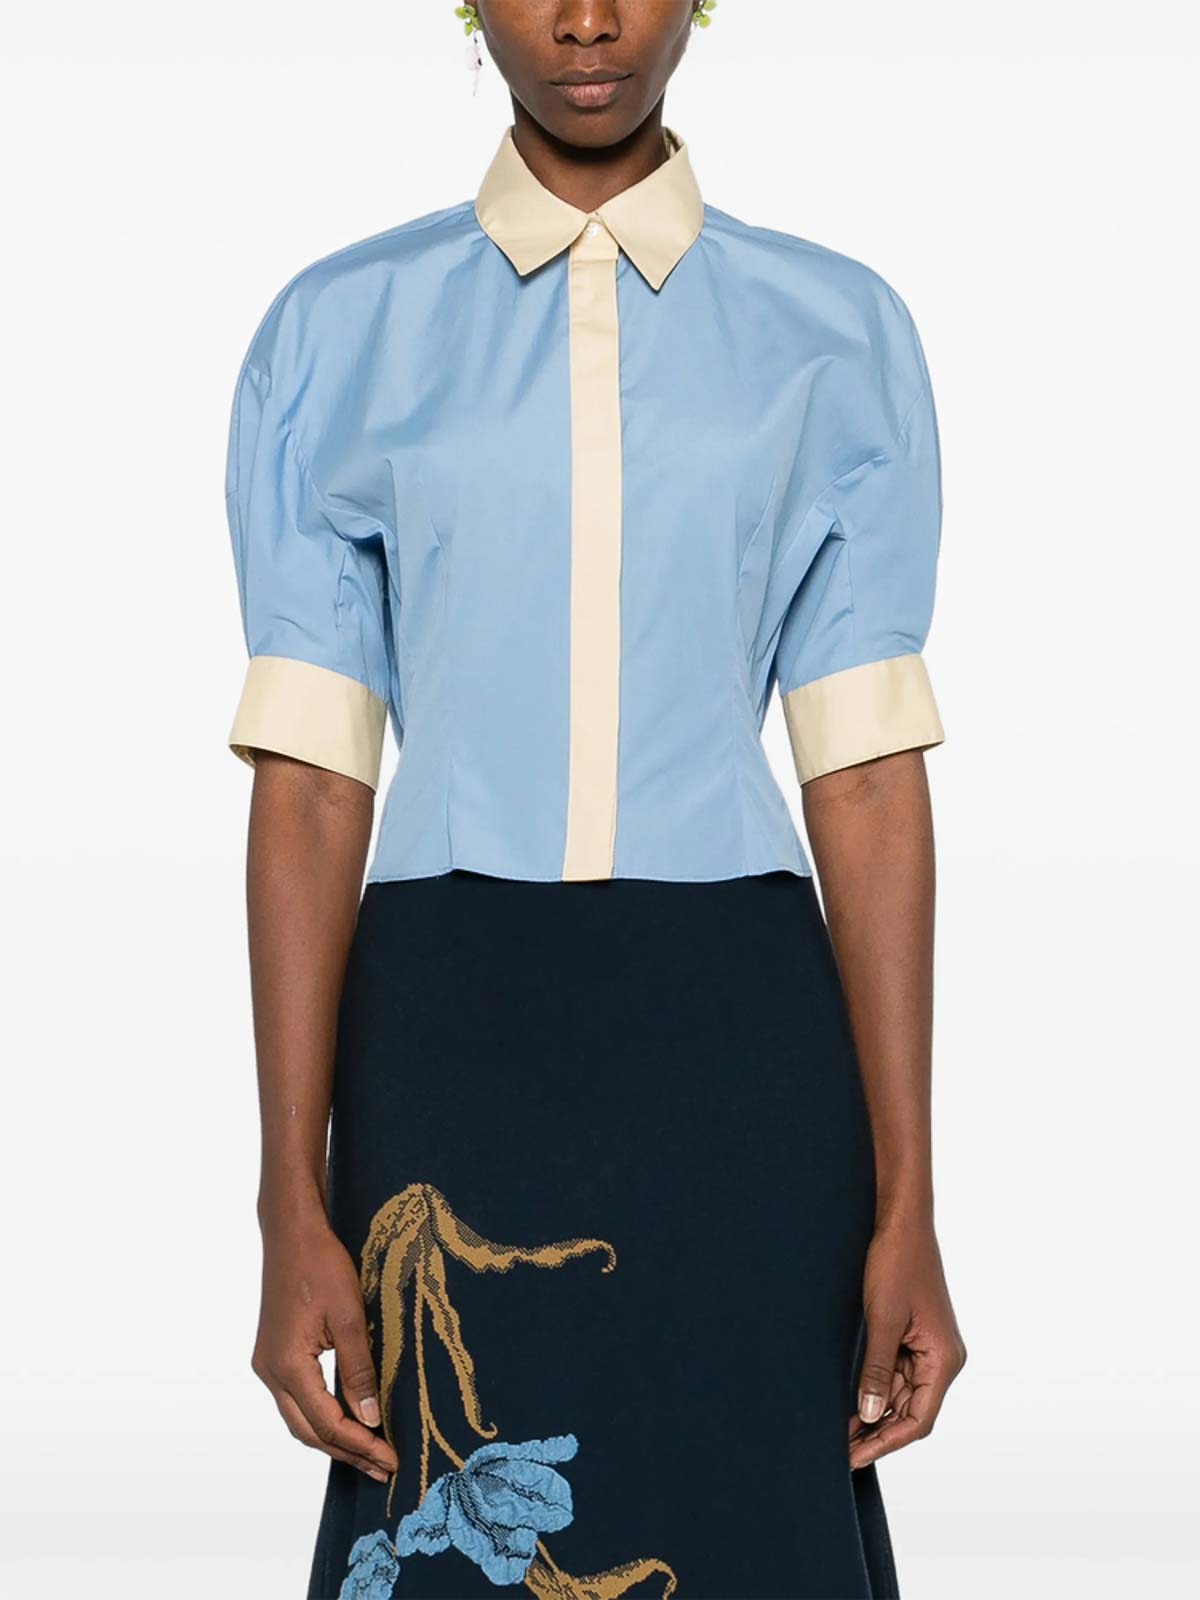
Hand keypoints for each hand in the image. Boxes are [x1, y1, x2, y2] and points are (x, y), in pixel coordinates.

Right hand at [251, 1214, 398, 1482]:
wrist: (291, 1232)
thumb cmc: (321, 1266)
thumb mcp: (349, 1317)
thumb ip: (359, 1370)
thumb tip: (370, 1419)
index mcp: (286, 1366)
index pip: (326, 1424)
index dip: (360, 1445)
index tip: (391, 1459)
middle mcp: (269, 1372)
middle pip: (308, 1431)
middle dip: (346, 1452)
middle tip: (383, 1467)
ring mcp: (267, 1364)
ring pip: (299, 1419)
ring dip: (332, 1438)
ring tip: (369, 1452)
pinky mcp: (273, 1354)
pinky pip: (296, 1399)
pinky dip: (321, 1416)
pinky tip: (346, 1418)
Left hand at [849, 1218, 965, 1469]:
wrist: (901, 1221)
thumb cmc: (896, 1262)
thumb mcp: (882, 1319)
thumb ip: (876, 1370)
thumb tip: (868, 1416)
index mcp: (944, 1359)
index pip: (919, 1420)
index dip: (886, 1442)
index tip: (855, 1457)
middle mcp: (942, 1359)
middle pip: (912, 1411)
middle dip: (877, 1432)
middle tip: (840, 1450)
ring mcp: (928, 1348)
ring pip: (903, 1395)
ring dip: (874, 1412)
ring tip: (840, 1431)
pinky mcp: (914, 1336)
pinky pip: (897, 1373)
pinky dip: (876, 1388)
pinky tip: (851, 1400)